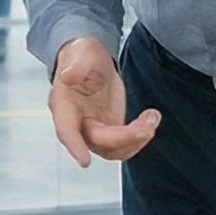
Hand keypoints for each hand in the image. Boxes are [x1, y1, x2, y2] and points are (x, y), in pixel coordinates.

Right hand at [48, 38, 157, 165]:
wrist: (92, 59)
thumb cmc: (83, 55)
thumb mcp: (82, 53)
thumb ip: (77, 65)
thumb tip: (67, 76)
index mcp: (63, 105)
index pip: (66, 129)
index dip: (74, 146)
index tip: (85, 162)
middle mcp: (76, 122)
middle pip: (98, 142)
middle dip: (125, 137)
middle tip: (148, 124)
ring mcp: (93, 129)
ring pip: (113, 150)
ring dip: (136, 140)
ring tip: (151, 118)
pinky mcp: (109, 131)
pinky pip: (124, 145)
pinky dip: (141, 136)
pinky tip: (150, 118)